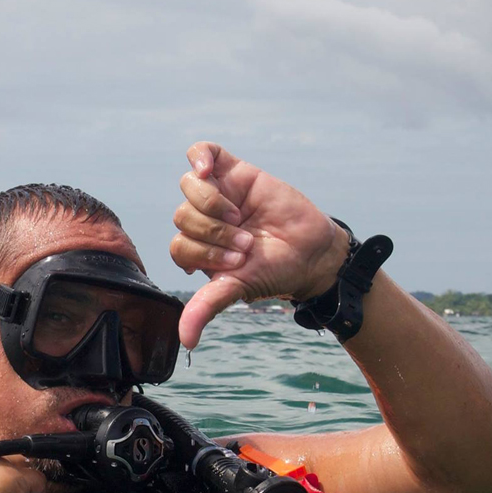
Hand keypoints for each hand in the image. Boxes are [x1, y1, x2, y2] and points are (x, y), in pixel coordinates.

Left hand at [170, 141, 349, 348]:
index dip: (205, 253)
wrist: (312, 250)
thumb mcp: (239, 288)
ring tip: (242, 219)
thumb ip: (208, 306)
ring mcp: (217, 194)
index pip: (179, 245)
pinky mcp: (233, 172)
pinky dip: (199, 156)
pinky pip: (201, 151)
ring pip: (189, 188)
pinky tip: (206, 170)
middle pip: (182, 217)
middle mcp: (202, 221)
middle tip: (247, 243)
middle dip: (215, 233)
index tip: (238, 262)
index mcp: (197, 250)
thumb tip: (186, 341)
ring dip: (214, 205)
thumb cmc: (274, 271)